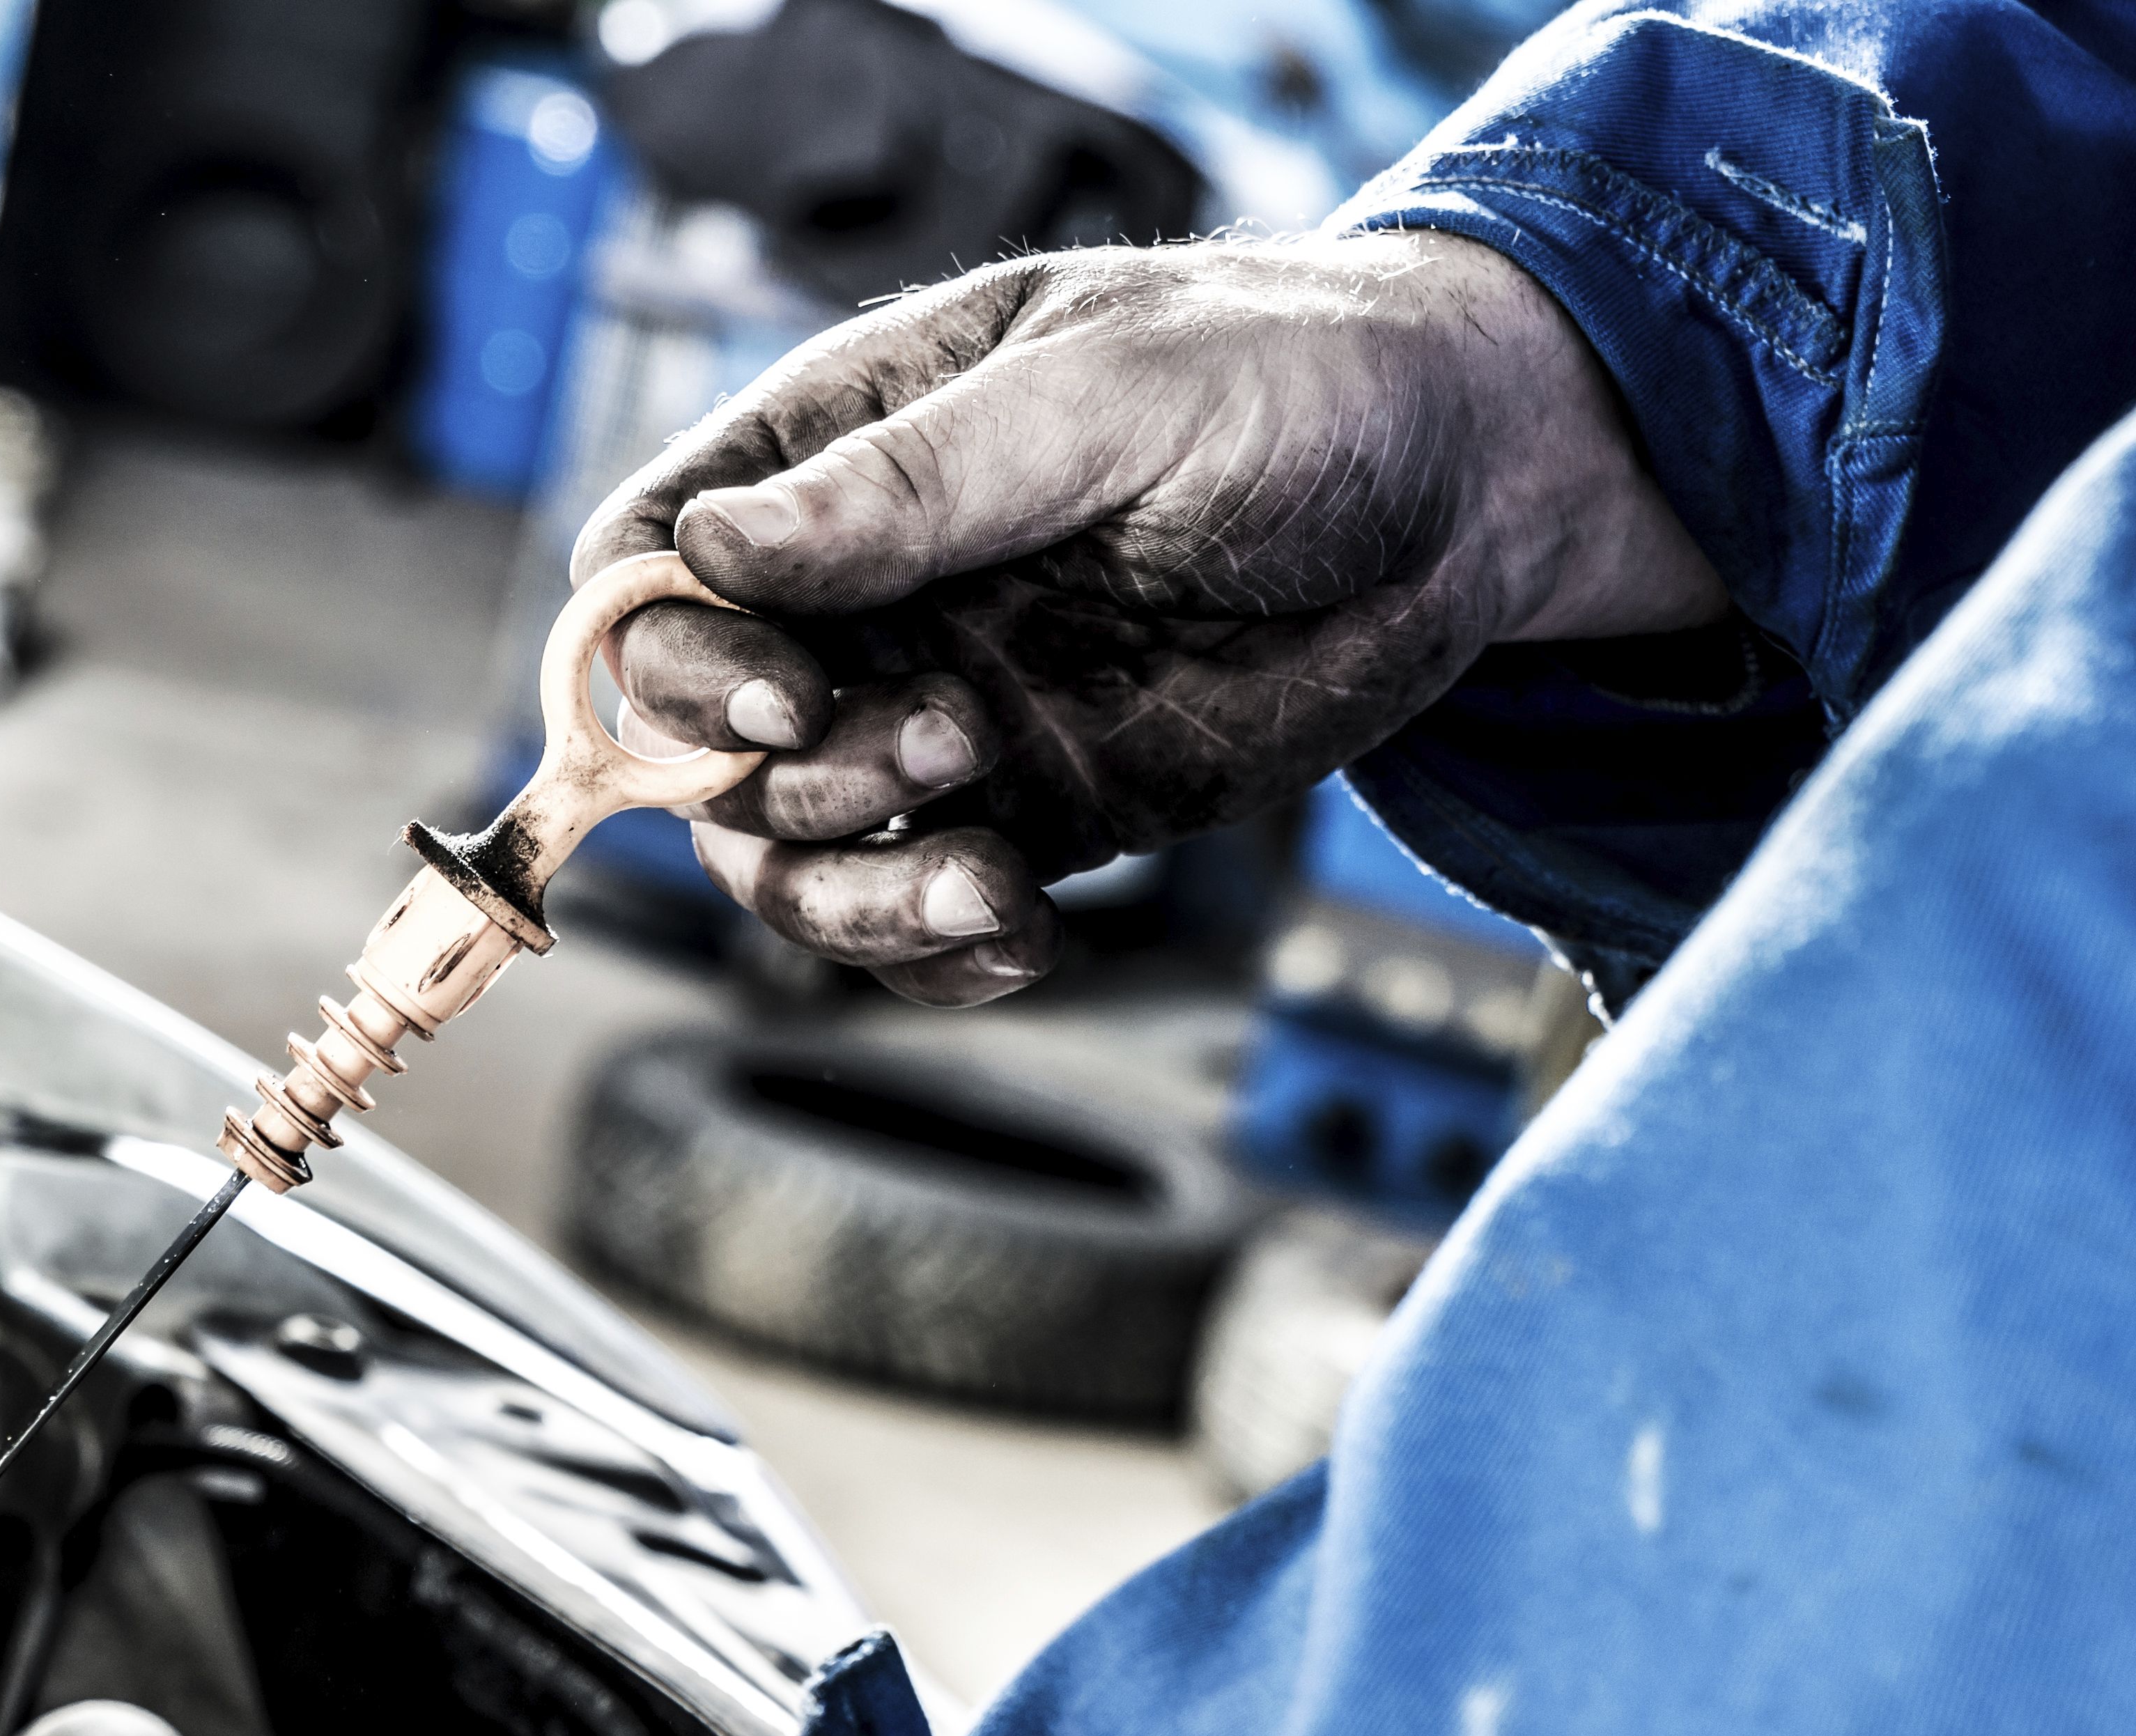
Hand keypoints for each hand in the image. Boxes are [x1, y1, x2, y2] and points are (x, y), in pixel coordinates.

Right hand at [589, 231, 1727, 1003]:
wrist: (1484, 489)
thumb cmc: (1307, 378)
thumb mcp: (1111, 394)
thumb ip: (917, 479)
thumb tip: (721, 547)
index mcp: (846, 445)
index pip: (651, 561)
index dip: (678, 657)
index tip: (793, 702)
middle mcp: (864, 589)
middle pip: (700, 742)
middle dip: (792, 789)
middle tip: (946, 752)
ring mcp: (935, 706)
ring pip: (790, 854)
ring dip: (858, 899)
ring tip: (988, 882)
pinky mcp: (1026, 807)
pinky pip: (913, 917)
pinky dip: (938, 957)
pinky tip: (1019, 938)